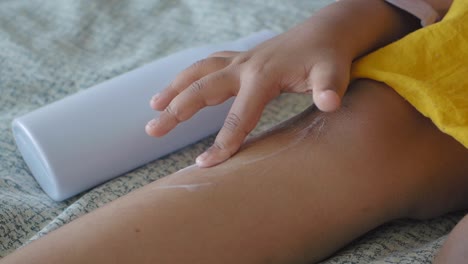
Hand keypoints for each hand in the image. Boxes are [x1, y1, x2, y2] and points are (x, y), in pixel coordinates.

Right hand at [146, 26, 351, 166]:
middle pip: (202, 89)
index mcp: (263, 76)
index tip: (204, 165)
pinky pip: (207, 65)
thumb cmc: (328, 56)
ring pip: (198, 72)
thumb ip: (330, 88)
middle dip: (176, 111)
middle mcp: (244, 66)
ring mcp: (240, 60)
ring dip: (173, 88)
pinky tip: (179, 86)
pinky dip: (188, 76)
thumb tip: (330, 104)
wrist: (324, 32)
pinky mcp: (240, 58)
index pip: (239, 116)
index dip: (223, 143)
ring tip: (153, 107)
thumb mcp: (333, 72)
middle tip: (152, 130)